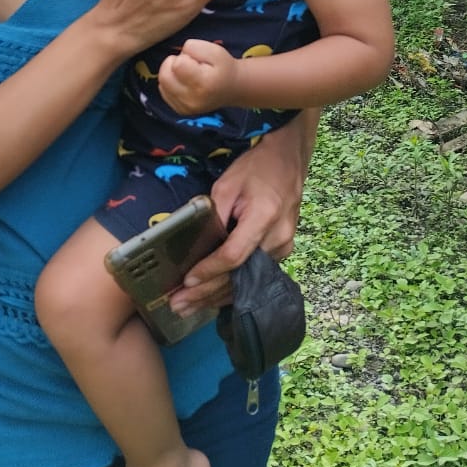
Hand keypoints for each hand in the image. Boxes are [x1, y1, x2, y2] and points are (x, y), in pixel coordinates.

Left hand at [158, 39, 237, 114]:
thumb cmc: (223, 67)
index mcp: (203, 85)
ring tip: (188, 74)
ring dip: (172, 74)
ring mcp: (185, 108)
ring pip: (162, 83)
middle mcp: (192, 100)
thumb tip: (177, 57)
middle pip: (164, 76)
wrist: (233, 88)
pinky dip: (171, 83)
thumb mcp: (215, 50)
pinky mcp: (180, 110)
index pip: (177, 64)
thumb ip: (193, 47)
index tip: (198, 61)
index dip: (185, 57)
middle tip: (190, 65)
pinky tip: (185, 82)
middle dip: (174, 64)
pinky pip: (164, 91)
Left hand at [168, 116, 311, 316]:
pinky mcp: (282, 250)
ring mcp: (283, 247)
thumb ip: (214, 214)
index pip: (233, 255)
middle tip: (177, 304)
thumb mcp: (227, 183)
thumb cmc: (256, 167)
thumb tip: (197, 244)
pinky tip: (211, 299)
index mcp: (264, 217)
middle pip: (239, 276)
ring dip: (216, 297)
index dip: (209, 270)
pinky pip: (254, 276)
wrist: (289, 159)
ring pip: (247, 282)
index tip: (186, 281)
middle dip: (206, 293)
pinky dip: (232, 288)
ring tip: (188, 308)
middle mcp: (278, 238)